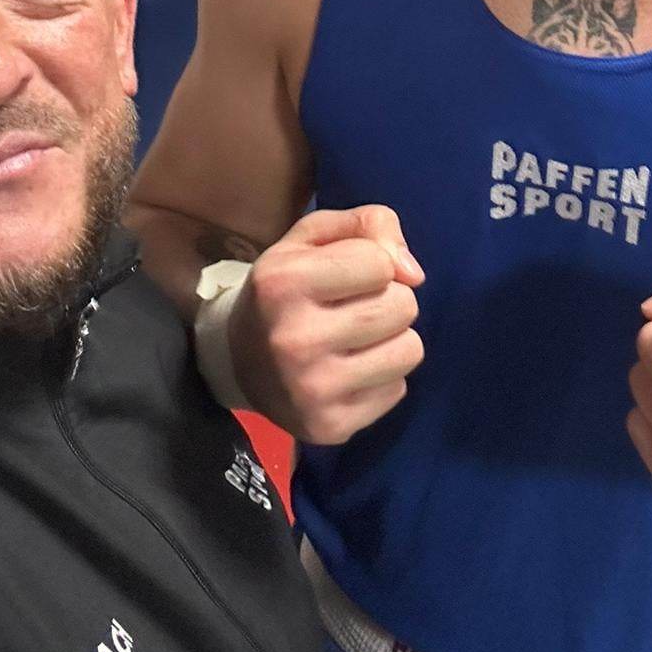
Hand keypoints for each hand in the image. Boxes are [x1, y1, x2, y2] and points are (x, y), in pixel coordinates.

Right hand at [229, 205, 424, 444]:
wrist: (237, 361)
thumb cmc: (284, 288)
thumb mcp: (311, 237)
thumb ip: (369, 224)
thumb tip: (413, 272)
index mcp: (284, 282)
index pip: (380, 263)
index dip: (374, 262)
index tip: (349, 273)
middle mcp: (295, 339)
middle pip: (402, 307)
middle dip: (391, 299)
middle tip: (358, 306)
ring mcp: (313, 390)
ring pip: (410, 350)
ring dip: (393, 338)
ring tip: (359, 337)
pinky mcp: (330, 427)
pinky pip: (398, 389)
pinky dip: (382, 376)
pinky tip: (350, 370)